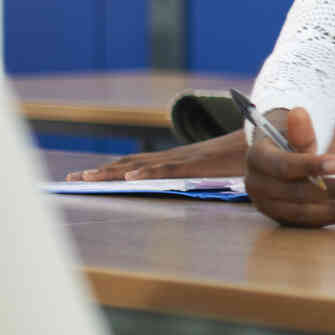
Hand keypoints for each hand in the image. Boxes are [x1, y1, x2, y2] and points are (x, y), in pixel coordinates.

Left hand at [67, 131, 247, 181]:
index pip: (136, 164)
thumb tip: (186, 192)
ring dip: (112, 172)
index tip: (84, 176)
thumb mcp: (214, 171)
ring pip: (141, 166)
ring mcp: (183, 160)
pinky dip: (147, 173)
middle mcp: (174, 158)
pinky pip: (167, 170)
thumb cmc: (243, 158)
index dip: (109, 170)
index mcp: (175, 161)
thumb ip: (197, 179)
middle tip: (71, 180)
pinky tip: (130, 179)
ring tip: (87, 178)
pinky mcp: (196, 165)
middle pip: (130, 164)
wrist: (263, 141)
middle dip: (100, 172)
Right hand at [245, 107, 334, 227]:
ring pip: (303, 212)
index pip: (284, 165)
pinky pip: (307, 222)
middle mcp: (258, 186)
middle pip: (296, 192)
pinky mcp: (280, 219)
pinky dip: (332, 217)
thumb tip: (299, 112)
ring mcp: (267, 206)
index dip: (312, 166)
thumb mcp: (291, 133)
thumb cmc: (285, 144)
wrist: (271, 161)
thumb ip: (300, 130)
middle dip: (333, 191)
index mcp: (258, 159)